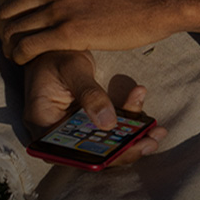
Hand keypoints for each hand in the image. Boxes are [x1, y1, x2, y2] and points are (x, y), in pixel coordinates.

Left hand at [0, 0, 199, 63]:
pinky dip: (19, 55)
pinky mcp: (66, 33)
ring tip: (16, 54)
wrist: (155, 1)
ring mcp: (58, 8)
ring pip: (14, 30)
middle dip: (5, 28)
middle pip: (8, 10)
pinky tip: (24, 61)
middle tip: (12, 41)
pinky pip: (27, 46)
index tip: (13, 19)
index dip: (6, 5)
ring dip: (10, 45)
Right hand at [24, 50, 166, 166]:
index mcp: (43, 124)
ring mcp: (73, 125)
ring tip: (157, 130)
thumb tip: (108, 124)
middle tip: (152, 140)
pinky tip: (140, 97)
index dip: (100, 157)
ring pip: (104, 141)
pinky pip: (110, 124)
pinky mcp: (87, 117)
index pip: (70, 154)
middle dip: (124, 149)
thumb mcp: (72, 69)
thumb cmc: (56, 53)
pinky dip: (128, 117)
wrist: (54, 42)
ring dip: (132, 137)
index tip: (127, 149)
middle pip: (91, 152)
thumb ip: (90, 95)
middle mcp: (57, 130)